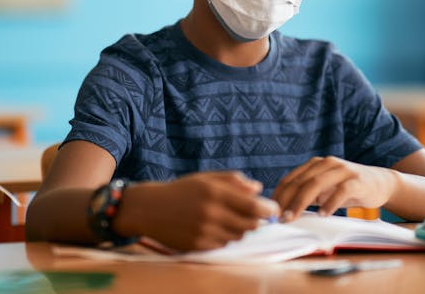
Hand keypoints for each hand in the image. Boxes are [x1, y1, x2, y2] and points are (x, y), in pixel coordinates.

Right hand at [116, 172, 279, 251]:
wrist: (150, 208)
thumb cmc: (182, 190)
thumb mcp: (207, 178)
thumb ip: (233, 181)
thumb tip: (258, 189)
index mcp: (215, 192)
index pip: (254, 207)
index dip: (269, 209)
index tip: (273, 209)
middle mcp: (211, 213)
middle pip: (250, 225)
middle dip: (256, 220)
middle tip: (253, 214)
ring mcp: (204, 232)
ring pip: (238, 236)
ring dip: (240, 228)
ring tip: (229, 218)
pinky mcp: (198, 246)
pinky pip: (223, 245)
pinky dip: (225, 237)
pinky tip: (215, 227)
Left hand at [271, 156, 397, 220]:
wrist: (381, 183)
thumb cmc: (347, 189)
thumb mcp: (325, 190)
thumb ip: (308, 195)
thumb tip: (284, 210)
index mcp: (315, 164)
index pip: (291, 179)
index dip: (279, 195)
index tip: (270, 211)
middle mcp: (327, 163)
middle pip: (301, 181)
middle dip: (287, 200)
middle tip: (280, 218)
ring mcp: (342, 170)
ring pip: (316, 183)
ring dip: (302, 202)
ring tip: (293, 217)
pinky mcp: (357, 180)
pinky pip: (341, 191)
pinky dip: (330, 203)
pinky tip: (323, 214)